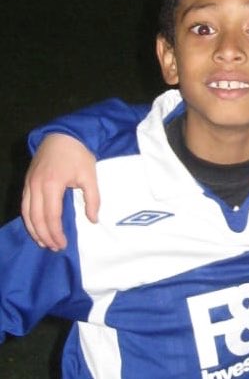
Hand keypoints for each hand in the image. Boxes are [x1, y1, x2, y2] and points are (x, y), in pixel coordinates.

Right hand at [21, 134, 99, 250]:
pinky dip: (28, 218)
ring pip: (26, 213)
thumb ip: (92, 199)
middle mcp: (36, 186)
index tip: (63, 244)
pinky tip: (35, 226)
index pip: (51, 217)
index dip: (56, 233)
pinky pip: (24, 204)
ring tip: (44, 242)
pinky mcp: (27, 180)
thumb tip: (93, 220)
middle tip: (54, 247)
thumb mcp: (90, 176)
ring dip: (34, 230)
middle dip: (45, 236)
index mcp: (52, 185)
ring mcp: (29, 183)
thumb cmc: (78, 154)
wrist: (63, 134)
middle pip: (36, 218)